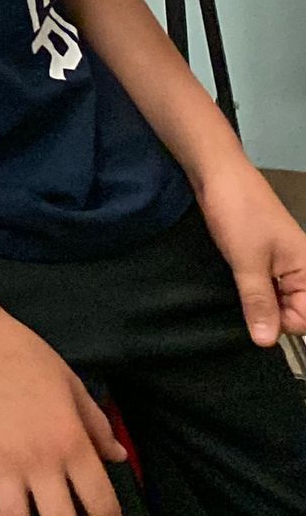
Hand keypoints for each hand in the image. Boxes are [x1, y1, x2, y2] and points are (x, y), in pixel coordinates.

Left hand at [198, 155, 305, 346]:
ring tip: (237, 288)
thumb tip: (266, 341)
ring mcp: (280, 264)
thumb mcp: (247, 261)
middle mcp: (300, 270)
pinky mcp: (261, 259)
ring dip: (257, 303)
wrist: (217, 173)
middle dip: (269, 315)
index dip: (283, 325)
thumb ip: (258, 302)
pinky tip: (234, 285)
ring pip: (275, 301)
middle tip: (244, 299)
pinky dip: (250, 291)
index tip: (258, 320)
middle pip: (292, 312)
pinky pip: (262, 288)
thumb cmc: (239, 211)